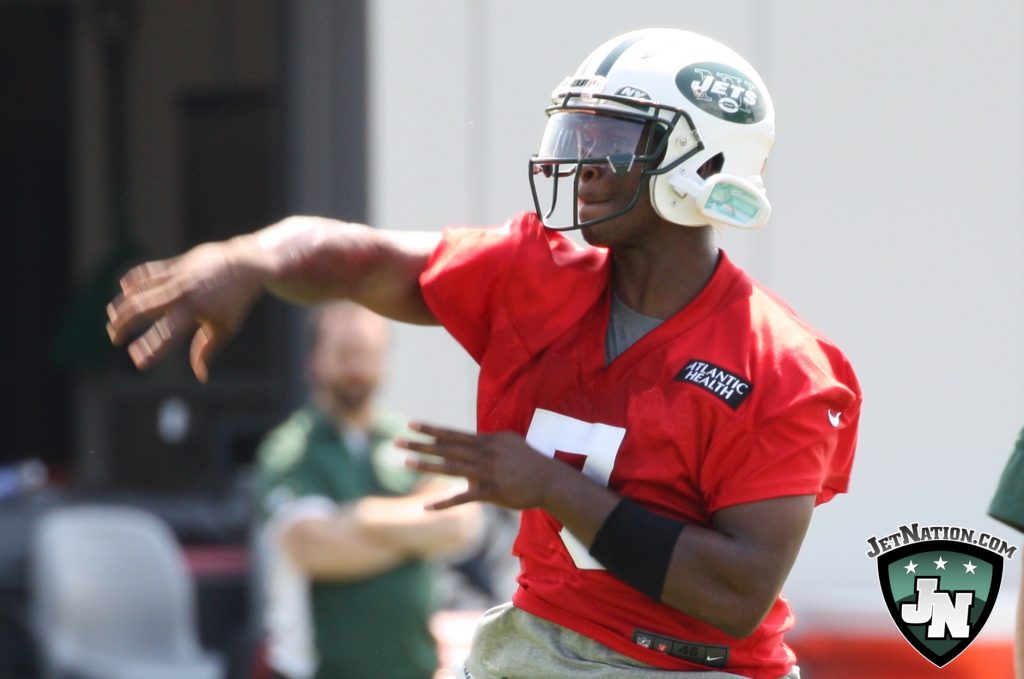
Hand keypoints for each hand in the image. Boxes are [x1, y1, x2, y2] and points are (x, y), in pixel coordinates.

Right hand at [105, 239, 267, 381]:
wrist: (246, 264)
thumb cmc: (235, 301)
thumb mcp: (225, 328)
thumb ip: (206, 350)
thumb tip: (200, 377)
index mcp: (194, 312)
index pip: (166, 334)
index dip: (151, 349)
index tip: (138, 362)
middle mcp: (182, 293)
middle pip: (142, 308)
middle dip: (124, 325)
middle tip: (115, 339)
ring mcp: (177, 276)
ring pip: (140, 289)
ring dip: (123, 304)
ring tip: (112, 318)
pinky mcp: (176, 264)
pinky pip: (148, 272)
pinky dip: (134, 281)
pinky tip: (124, 290)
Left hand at [398, 422, 561, 510]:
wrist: (549, 480)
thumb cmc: (529, 460)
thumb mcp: (509, 441)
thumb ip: (487, 441)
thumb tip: (471, 440)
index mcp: (486, 441)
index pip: (453, 434)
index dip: (431, 430)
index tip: (411, 424)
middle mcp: (483, 455)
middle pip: (446, 449)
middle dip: (420, 445)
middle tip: (397, 441)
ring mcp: (486, 474)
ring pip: (450, 469)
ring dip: (427, 466)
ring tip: (406, 463)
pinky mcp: (490, 493)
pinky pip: (463, 498)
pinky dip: (444, 503)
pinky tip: (426, 506)